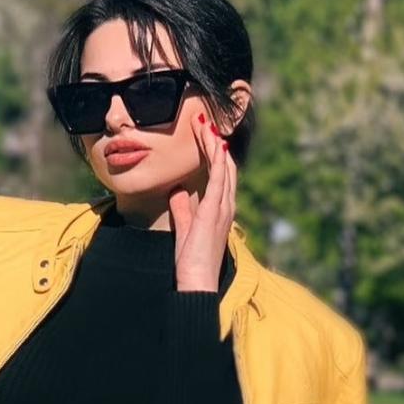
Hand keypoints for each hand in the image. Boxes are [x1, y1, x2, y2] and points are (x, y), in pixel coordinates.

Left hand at [168, 110, 235, 291]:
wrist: (197, 282)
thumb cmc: (191, 261)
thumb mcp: (184, 228)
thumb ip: (183, 208)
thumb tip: (178, 190)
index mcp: (219, 209)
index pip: (219, 174)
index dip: (212, 153)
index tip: (203, 134)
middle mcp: (225, 206)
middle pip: (224, 166)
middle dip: (214, 142)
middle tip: (205, 121)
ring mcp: (222, 208)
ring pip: (223, 168)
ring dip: (214, 144)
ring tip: (206, 124)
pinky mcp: (215, 212)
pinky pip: (219, 181)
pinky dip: (218, 161)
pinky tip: (215, 145)